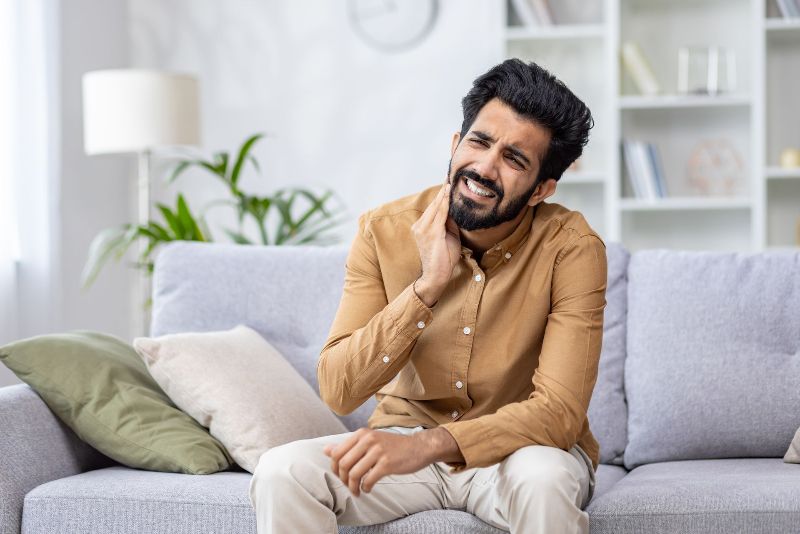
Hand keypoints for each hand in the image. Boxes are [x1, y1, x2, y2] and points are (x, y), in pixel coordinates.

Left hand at [322, 428, 434, 496]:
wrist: (418, 447)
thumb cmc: (392, 446)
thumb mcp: (369, 441)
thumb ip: (348, 446)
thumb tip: (326, 450)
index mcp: (361, 434)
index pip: (337, 453)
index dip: (334, 468)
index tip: (340, 476)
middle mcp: (368, 440)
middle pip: (343, 464)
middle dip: (343, 479)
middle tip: (349, 486)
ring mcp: (378, 451)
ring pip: (354, 474)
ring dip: (353, 487)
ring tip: (357, 491)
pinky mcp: (387, 464)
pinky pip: (368, 480)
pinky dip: (365, 488)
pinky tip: (368, 489)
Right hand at [410, 180, 461, 300]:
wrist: (436, 276)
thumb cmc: (443, 259)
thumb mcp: (448, 236)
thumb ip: (449, 223)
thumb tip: (455, 210)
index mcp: (423, 226)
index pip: (434, 207)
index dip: (442, 194)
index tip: (448, 181)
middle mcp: (420, 226)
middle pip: (434, 204)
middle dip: (443, 190)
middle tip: (449, 174)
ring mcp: (423, 229)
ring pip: (436, 207)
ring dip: (444, 193)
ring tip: (450, 180)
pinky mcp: (430, 233)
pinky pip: (439, 214)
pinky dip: (444, 203)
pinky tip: (448, 194)